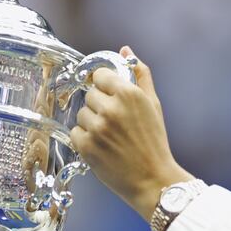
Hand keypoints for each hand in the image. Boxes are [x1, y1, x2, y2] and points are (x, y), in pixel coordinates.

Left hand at [70, 46, 193, 220]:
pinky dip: (85, 140)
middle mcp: (111, 108)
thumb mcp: (154, 105)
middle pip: (89, 95)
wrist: (153, 180)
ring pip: (82, 114)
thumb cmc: (155, 143)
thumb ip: (140, 75)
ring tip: (110, 138)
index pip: (99, 75)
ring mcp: (97, 127)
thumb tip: (126, 50)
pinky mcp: (86, 146)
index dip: (105, 87)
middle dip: (99, 107)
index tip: (112, 99)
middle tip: (115, 124)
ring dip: (92, 124)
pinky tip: (102, 148)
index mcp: (128, 94)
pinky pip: (75, 133)